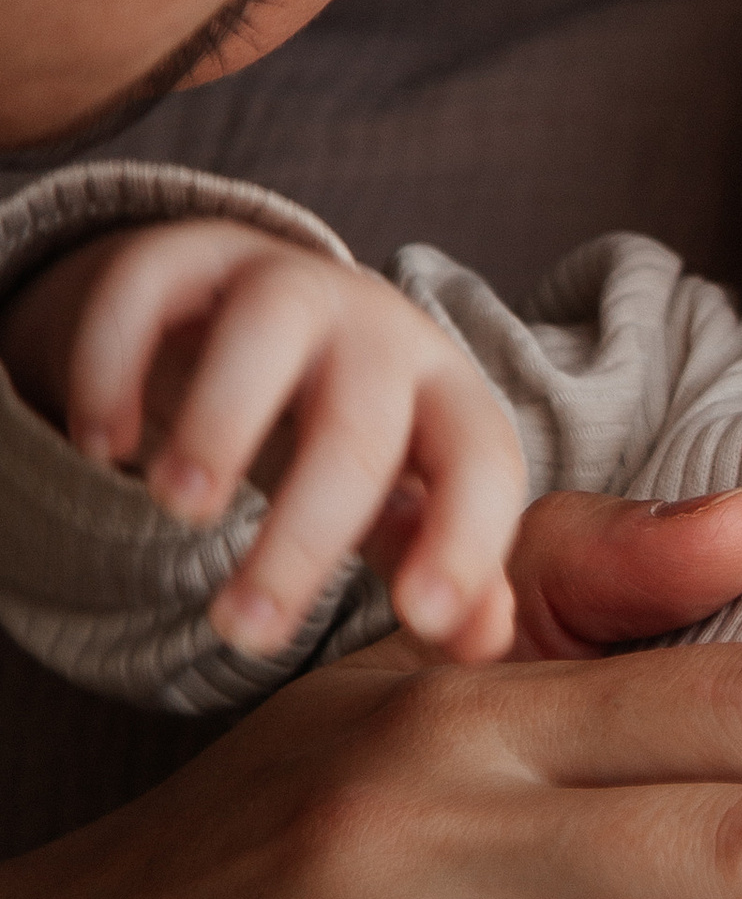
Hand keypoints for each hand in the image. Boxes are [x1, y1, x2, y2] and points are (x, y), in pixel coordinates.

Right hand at [3, 221, 524, 659]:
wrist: (279, 311)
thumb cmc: (355, 429)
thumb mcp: (406, 495)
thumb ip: (443, 566)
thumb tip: (482, 640)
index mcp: (447, 395)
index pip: (481, 461)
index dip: (465, 538)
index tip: (420, 618)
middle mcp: (376, 329)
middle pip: (359, 423)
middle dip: (306, 532)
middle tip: (244, 628)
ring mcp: (282, 283)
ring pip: (268, 327)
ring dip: (223, 419)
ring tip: (182, 510)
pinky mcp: (187, 258)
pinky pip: (150, 286)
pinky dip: (117, 361)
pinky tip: (103, 446)